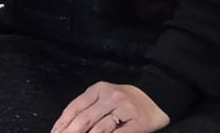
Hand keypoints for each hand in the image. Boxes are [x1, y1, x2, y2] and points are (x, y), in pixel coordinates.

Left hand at [50, 81, 168, 132]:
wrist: (156, 97)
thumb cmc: (126, 100)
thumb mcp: (105, 96)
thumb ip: (89, 108)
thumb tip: (68, 125)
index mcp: (98, 89)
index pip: (75, 107)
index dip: (63, 123)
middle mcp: (110, 97)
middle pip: (85, 119)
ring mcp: (125, 109)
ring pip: (100, 129)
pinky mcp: (138, 123)